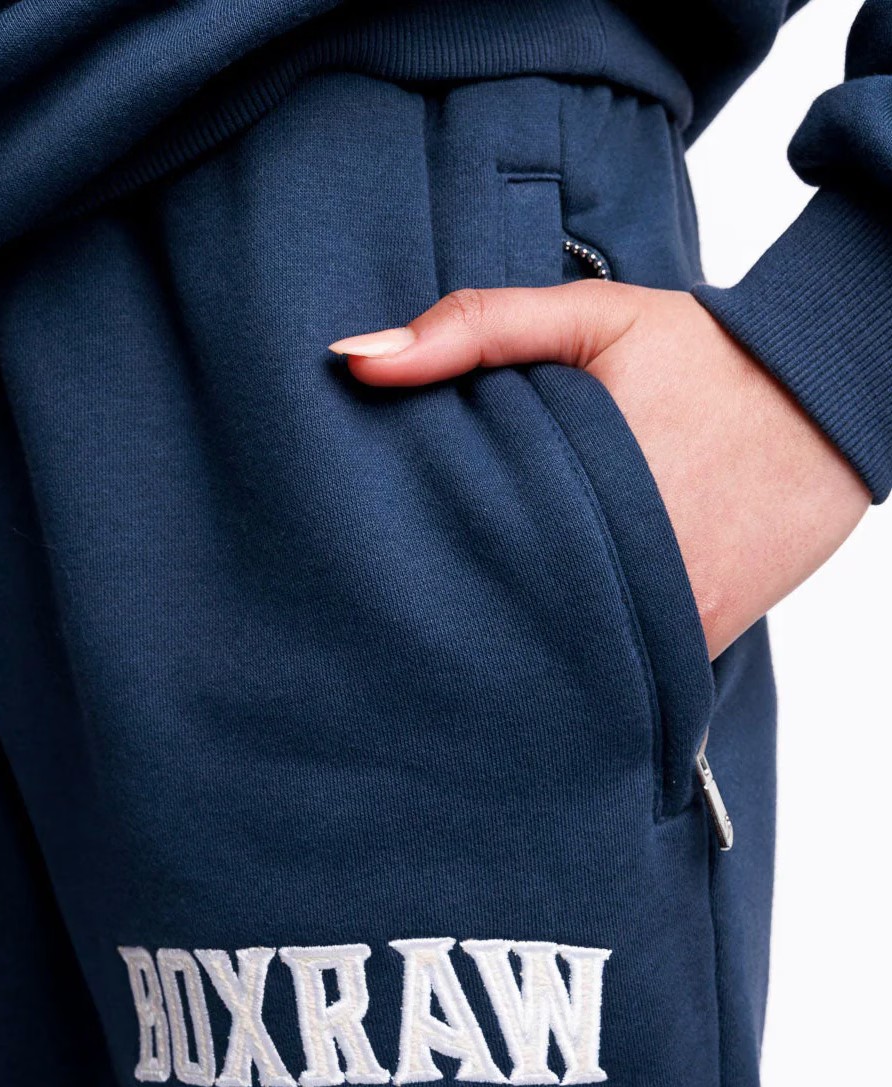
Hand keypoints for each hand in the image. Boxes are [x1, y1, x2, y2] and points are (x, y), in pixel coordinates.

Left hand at [330, 283, 869, 658]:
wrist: (831, 399)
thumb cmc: (707, 357)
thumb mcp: (590, 319)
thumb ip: (474, 328)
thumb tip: (354, 358)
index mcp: (581, 502)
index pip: (466, 568)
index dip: (419, 576)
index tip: (384, 575)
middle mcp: (629, 581)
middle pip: (510, 625)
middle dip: (467, 617)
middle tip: (415, 611)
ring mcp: (671, 623)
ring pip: (569, 657)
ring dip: (530, 640)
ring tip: (486, 619)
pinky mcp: (702, 641)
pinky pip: (626, 668)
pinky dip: (592, 652)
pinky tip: (560, 623)